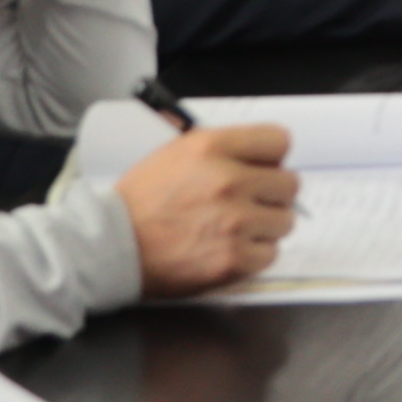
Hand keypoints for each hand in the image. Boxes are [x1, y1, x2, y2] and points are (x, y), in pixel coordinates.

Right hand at [120, 121, 298, 294]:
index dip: (272, 157)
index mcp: (213, 147)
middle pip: (289, 183)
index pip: (280, 141)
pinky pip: (270, 254)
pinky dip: (253, 255)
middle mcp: (228, 181)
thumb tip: (266, 160)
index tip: (261, 169)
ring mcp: (233, 222)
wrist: (111, 246)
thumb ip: (225, 151)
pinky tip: (227, 250)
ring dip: (264, 227)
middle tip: (247, 204)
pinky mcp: (232, 260)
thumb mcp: (178, 153)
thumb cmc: (142, 200)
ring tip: (232, 230)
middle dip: (271, 194)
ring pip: (284, 221)